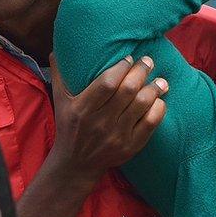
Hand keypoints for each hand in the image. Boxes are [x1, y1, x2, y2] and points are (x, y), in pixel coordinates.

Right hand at [47, 54, 167, 180]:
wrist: (76, 165)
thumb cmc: (69, 128)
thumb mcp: (60, 103)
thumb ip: (59, 76)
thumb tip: (55, 51)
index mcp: (82, 109)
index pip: (106, 83)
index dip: (121, 68)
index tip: (129, 59)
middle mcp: (100, 122)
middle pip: (127, 91)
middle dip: (141, 72)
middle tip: (148, 61)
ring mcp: (117, 136)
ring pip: (141, 105)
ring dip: (154, 89)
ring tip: (160, 80)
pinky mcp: (130, 147)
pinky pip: (150, 124)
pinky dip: (158, 109)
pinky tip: (160, 100)